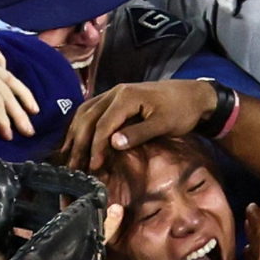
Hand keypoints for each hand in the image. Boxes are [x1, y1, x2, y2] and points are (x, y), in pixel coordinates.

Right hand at [64, 80, 215, 172]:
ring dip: (74, 134)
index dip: (95, 147)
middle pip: (87, 118)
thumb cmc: (181, 111)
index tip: (92, 167)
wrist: (193, 95)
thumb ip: (138, 133)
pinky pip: (90, 110)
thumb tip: (113, 143)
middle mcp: (114, 92)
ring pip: (84, 112)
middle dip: (78, 143)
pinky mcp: (115, 97)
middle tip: (72, 166)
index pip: (102, 125)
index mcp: (125, 97)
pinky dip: (80, 125)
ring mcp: (113, 93)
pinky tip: (76, 139)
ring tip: (67, 155)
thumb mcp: (163, 124)